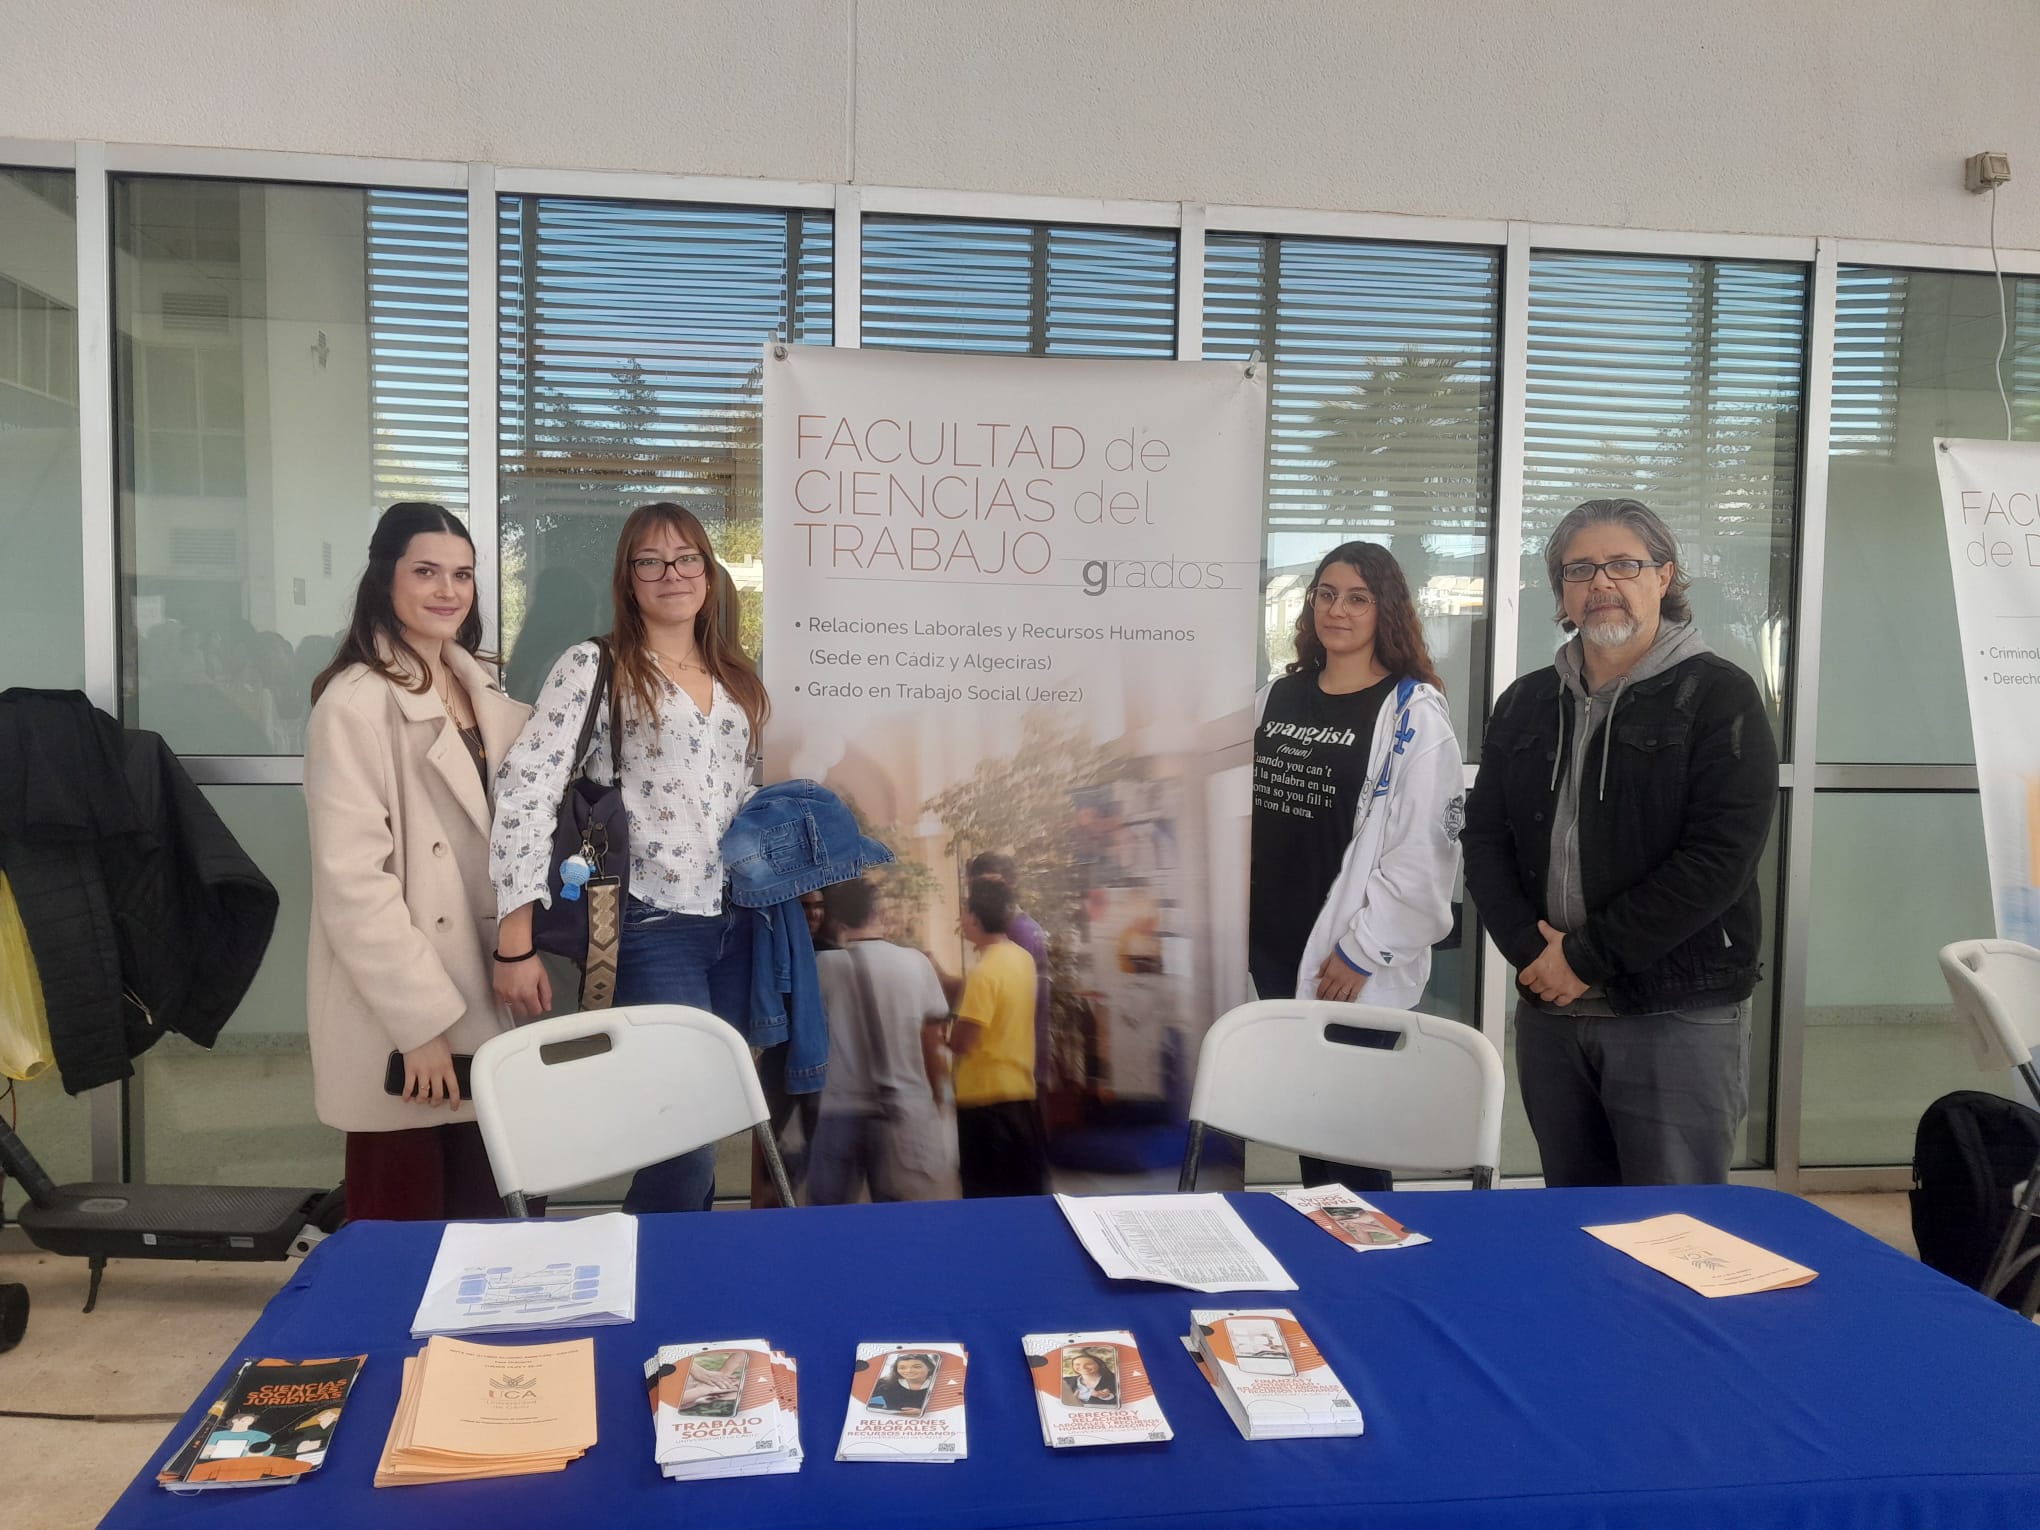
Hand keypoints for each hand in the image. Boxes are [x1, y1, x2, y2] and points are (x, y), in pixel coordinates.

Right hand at [401, 1034, 460, 1106]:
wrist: (421, 1029)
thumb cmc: (433, 1037)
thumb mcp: (446, 1052)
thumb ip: (446, 1065)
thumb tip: (445, 1077)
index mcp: (448, 1067)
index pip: (454, 1089)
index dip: (454, 1101)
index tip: (453, 1107)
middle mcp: (436, 1071)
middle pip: (437, 1095)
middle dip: (435, 1103)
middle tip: (433, 1104)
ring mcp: (423, 1071)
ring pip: (423, 1095)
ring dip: (421, 1101)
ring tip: (419, 1101)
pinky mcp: (410, 1070)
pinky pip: (408, 1088)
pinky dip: (407, 1096)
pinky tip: (406, 1099)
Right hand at [492, 903, 551, 1018]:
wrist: (513, 951)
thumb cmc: (528, 961)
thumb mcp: (543, 977)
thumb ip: (546, 994)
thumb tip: (547, 1007)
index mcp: (528, 994)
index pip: (535, 1012)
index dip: (539, 1008)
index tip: (539, 1003)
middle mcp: (515, 996)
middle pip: (523, 1013)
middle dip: (529, 1008)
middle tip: (531, 998)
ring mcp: (504, 994)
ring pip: (512, 1008)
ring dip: (518, 1004)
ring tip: (522, 992)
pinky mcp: (497, 990)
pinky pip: (503, 1001)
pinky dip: (508, 999)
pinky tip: (513, 990)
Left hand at [1313, 951, 1367, 1003]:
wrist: (1360, 951)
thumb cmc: (1346, 952)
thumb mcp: (1330, 957)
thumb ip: (1323, 967)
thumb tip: (1318, 976)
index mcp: (1330, 974)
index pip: (1322, 987)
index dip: (1319, 993)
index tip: (1318, 996)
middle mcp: (1338, 981)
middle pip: (1330, 994)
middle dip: (1326, 999)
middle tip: (1325, 1001)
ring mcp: (1348, 984)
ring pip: (1340, 997)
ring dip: (1336, 1001)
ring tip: (1334, 1003)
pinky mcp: (1358, 985)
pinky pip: (1353, 996)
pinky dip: (1349, 1000)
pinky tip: (1347, 1002)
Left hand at [1522, 920, 1588, 1005]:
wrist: (1588, 957)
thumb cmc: (1570, 948)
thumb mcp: (1556, 938)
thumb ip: (1547, 932)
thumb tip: (1541, 924)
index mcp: (1538, 968)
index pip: (1524, 978)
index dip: (1526, 977)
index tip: (1529, 976)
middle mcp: (1546, 980)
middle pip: (1534, 988)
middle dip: (1537, 984)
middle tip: (1542, 980)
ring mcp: (1557, 989)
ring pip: (1546, 997)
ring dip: (1547, 993)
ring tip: (1550, 988)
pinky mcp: (1569, 994)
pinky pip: (1560, 1002)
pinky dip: (1559, 1000)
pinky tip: (1560, 995)